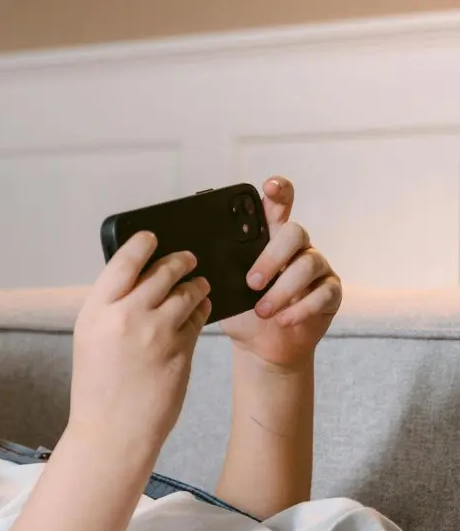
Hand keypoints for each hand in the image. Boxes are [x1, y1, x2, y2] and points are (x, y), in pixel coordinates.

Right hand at [69, 231, 211, 452]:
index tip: (152, 237)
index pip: (124, 261)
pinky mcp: (181, 351)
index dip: (142, 244)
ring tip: (199, 285)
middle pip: (162, 271)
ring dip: (196, 284)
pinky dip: (201, 310)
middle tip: (187, 258)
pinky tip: (199, 311)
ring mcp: (156, 334)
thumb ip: (110, 308)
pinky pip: (198, 318)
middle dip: (180, 260)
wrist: (112, 431)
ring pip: (187, 291)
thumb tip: (138, 278)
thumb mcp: (91, 339)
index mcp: (96, 312)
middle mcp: (125, 317)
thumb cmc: (98, 388)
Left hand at [219, 177, 341, 369]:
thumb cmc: (241, 309)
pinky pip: (323, 293)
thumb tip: (199, 255)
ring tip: (262, 311)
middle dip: (271, 258)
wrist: (260, 344)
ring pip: (308, 264)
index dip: (278, 191)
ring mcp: (317, 267)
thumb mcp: (225, 287)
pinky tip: (283, 320)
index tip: (269, 186)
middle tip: (251, 283)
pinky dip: (300, 309)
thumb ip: (221, 266)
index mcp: (268, 237)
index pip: (278, 204)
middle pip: (294, 232)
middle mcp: (296, 247)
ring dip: (282, 290)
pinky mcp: (330, 292)